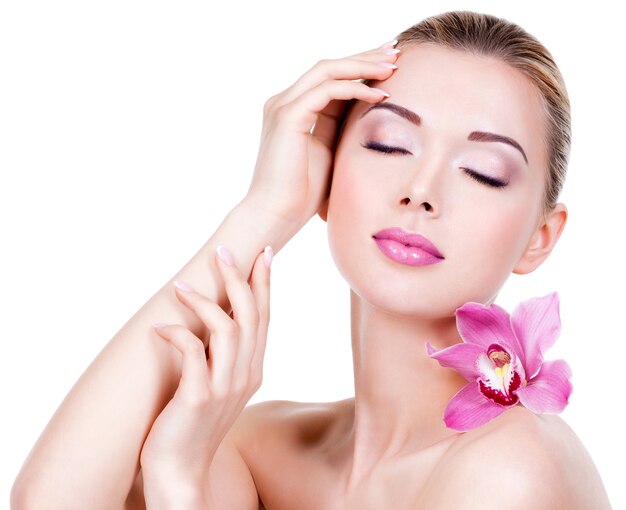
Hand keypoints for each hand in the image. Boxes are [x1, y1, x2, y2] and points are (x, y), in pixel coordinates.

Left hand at [139, 244, 271, 484]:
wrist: (181, 472)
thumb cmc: (194, 424)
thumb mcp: (219, 385)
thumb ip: (225, 355)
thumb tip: (218, 319)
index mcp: (253, 368)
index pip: (265, 317)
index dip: (265, 284)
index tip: (264, 253)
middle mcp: (246, 374)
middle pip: (251, 315)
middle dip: (240, 278)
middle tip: (223, 251)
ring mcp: (225, 387)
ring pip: (229, 328)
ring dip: (205, 301)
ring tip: (180, 286)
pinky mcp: (200, 397)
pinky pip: (193, 352)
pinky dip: (177, 333)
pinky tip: (159, 327)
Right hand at [245, 41, 398, 224]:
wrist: (276, 215)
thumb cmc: (302, 194)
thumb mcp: (328, 153)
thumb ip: (339, 129)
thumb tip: (368, 115)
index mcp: (292, 110)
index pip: (328, 78)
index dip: (358, 66)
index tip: (390, 63)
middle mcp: (284, 102)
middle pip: (329, 67)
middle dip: (364, 57)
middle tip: (396, 51)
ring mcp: (283, 106)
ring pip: (328, 70)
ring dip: (363, 65)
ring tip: (393, 67)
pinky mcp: (288, 116)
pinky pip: (327, 91)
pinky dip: (355, 89)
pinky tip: (380, 95)